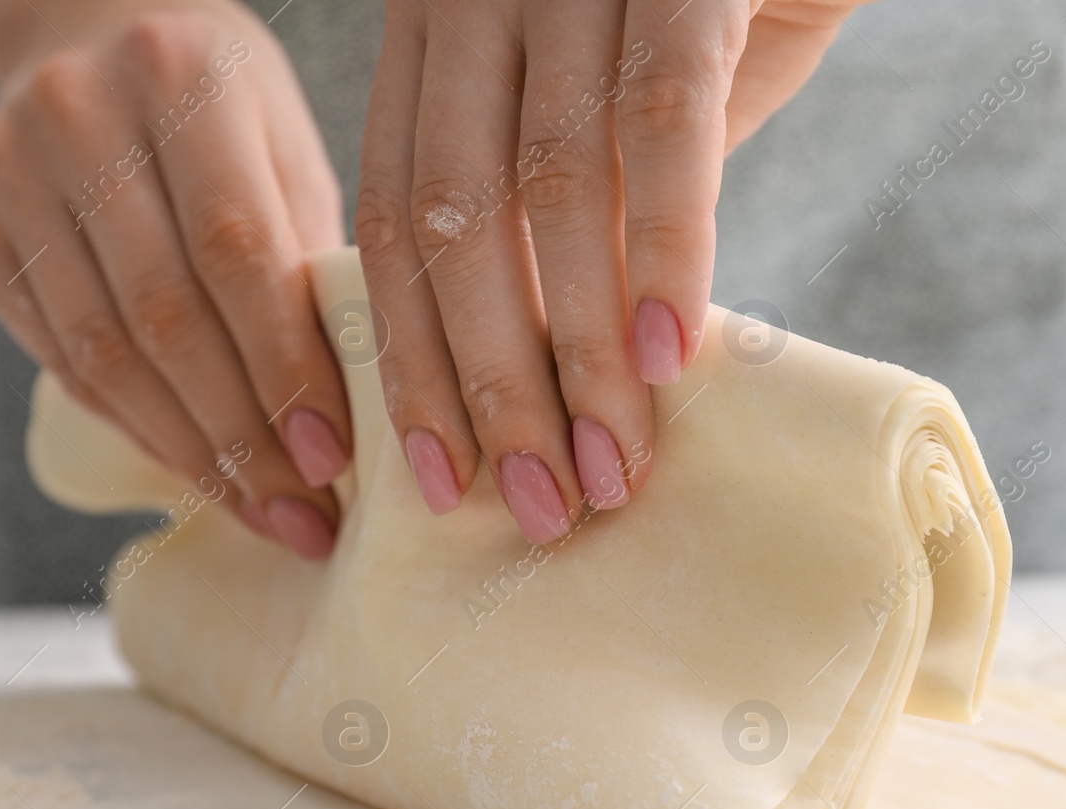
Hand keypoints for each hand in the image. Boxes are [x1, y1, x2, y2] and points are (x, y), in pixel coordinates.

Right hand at [0, 0, 348, 558]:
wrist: (87, 28)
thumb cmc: (219, 97)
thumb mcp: (286, 144)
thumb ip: (306, 255)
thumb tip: (346, 408)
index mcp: (180, 78)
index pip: (236, 252)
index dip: (284, 368)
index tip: (331, 458)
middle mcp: (77, 119)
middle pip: (163, 317)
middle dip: (242, 437)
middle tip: (305, 516)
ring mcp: (8, 173)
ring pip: (103, 354)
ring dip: (190, 453)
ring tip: (262, 514)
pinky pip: (61, 358)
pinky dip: (137, 426)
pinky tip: (197, 470)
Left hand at [356, 0, 857, 541]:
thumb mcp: (627, 102)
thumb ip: (585, 206)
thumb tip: (569, 357)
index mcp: (445, 30)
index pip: (398, 213)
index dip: (408, 354)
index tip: (435, 477)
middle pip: (453, 217)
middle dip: (487, 382)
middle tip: (530, 505)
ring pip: (547, 187)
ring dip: (573, 349)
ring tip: (609, 465)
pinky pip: (661, 123)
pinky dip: (662, 248)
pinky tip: (667, 357)